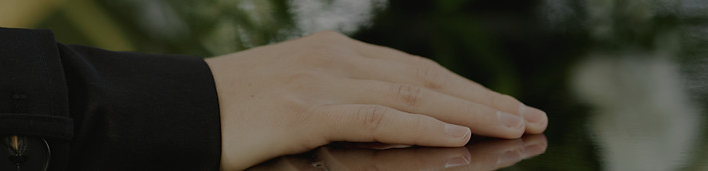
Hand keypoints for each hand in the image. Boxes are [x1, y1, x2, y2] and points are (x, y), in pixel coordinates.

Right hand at [204, 31, 547, 169]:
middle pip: (428, 77)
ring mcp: (323, 80)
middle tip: (532, 116)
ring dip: (471, 110)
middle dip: (485, 98)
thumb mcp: (296, 101)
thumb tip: (394, 125)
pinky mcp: (307, 108)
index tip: (507, 105)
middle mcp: (338, 58)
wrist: (175, 112)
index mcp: (338, 54)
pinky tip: (459, 134)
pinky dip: (423, 123)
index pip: (417, 70)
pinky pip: (378, 116)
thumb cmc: (233, 115)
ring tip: (515, 124)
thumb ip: (344, 107)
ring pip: (415, 93)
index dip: (467, 88)